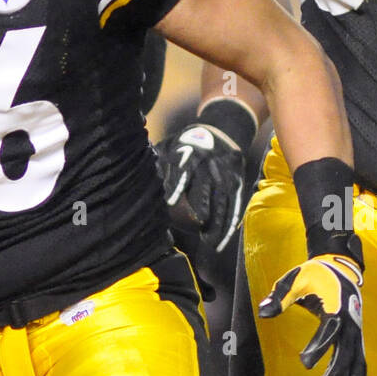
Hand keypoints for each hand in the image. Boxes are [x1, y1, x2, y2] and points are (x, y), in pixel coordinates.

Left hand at [157, 122, 245, 256]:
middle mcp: (211, 164)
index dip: (177, 185)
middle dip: (205, 209)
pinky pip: (235, 206)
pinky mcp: (238, 182)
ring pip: (224, 202)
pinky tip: (222, 241)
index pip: (184, 169)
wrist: (223, 130)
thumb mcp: (172, 145)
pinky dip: (230, 224)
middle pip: (209, 189)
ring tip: (212, 245)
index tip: (170, 203)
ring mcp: (227, 174)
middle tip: (199, 231)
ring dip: (220, 224)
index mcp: (191, 153)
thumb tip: (138, 181)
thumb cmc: (187, 144)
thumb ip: (159, 162)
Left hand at [258, 246, 366, 375]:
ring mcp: (356, 328)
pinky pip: (360, 358)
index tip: (304, 362)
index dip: (319, 346)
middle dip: (338, 371)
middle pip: (347, 348)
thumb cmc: (314, 273)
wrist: (340, 267)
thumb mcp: (294, 279)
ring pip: (358, 357)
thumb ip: (280, 296)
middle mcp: (349, 318)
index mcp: (335, 303)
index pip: (329, 329)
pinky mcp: (357, 334)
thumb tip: (263, 312)